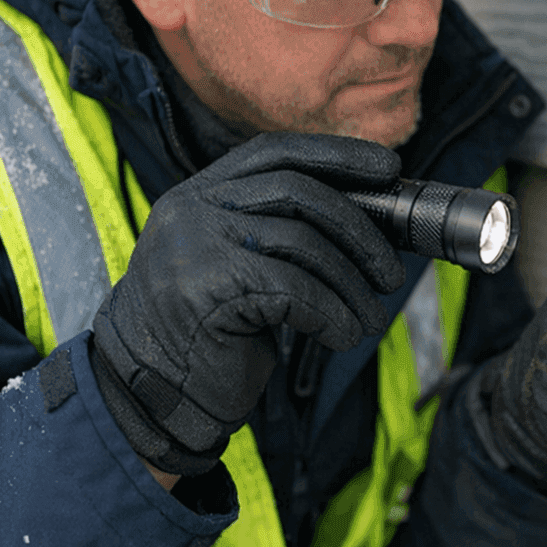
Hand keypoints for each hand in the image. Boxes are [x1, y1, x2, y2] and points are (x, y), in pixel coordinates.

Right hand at [91, 133, 405, 476]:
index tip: (389, 170)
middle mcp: (192, 208)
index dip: (337, 155)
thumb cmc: (212, 331)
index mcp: (200, 193)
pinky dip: (333, 314)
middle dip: (361, 231)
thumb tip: (372, 215)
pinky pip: (295, 290)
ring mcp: (195, 245)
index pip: (276, 152)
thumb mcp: (238, 263)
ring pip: (303, 242)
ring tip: (371, 317)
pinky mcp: (208, 289)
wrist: (154, 394)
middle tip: (391, 273)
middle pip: (299, 192)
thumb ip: (280, 228)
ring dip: (352, 284)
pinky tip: (343, 335)